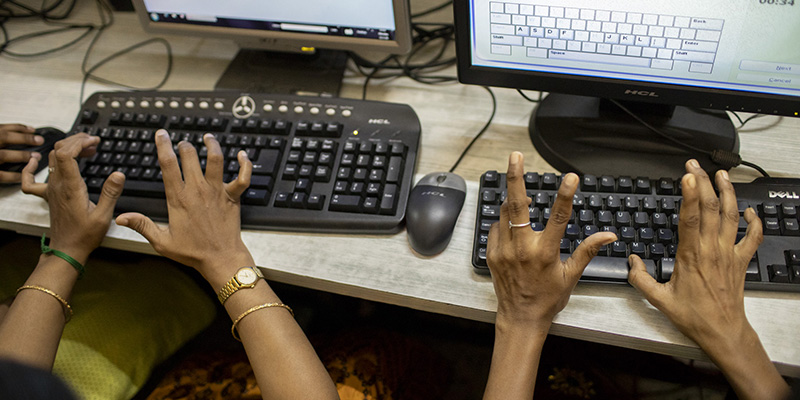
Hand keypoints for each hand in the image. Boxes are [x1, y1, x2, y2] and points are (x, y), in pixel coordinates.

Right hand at [0, 124, 42, 182]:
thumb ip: (0, 136)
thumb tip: (22, 133)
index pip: (2, 128)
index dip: (19, 128)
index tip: (33, 129)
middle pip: (3, 137)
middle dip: (24, 138)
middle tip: (39, 140)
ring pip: (2, 155)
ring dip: (20, 155)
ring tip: (35, 157)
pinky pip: (0, 175)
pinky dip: (12, 175)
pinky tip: (23, 175)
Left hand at [20, 133, 125, 261]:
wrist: (67, 249)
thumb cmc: (85, 235)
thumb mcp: (104, 215)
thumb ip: (110, 193)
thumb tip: (118, 174)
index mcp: (70, 188)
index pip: (66, 154)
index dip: (79, 142)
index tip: (94, 141)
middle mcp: (57, 185)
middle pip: (58, 151)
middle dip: (76, 140)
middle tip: (94, 142)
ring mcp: (51, 189)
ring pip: (51, 159)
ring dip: (67, 148)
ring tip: (85, 149)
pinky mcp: (49, 195)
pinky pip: (31, 179)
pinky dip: (32, 167)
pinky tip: (36, 160)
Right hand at [115, 130, 253, 282]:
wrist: (220, 258)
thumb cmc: (193, 252)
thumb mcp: (162, 241)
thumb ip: (142, 225)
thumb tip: (121, 217)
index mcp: (179, 198)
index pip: (168, 165)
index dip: (163, 146)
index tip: (161, 135)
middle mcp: (198, 190)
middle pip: (190, 157)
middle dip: (184, 145)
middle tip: (182, 143)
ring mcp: (217, 192)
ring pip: (216, 160)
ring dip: (212, 145)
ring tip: (208, 137)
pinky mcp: (233, 197)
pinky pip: (243, 176)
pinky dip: (245, 164)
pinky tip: (242, 154)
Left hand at [487, 152, 615, 327]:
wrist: (519, 318)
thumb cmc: (547, 299)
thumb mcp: (571, 276)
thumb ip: (587, 251)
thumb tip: (608, 235)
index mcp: (545, 253)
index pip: (558, 218)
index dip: (565, 195)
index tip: (571, 178)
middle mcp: (522, 249)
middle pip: (517, 206)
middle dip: (516, 178)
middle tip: (515, 156)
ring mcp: (504, 251)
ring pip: (504, 214)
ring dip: (513, 201)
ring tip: (521, 194)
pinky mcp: (492, 254)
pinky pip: (496, 228)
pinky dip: (504, 222)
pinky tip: (513, 227)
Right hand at [628, 160, 761, 350]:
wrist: (723, 331)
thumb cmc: (694, 316)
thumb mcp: (659, 300)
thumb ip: (640, 278)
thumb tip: (631, 260)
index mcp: (691, 256)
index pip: (691, 218)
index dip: (690, 194)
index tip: (687, 176)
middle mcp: (712, 250)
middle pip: (711, 208)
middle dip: (704, 183)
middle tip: (695, 166)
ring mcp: (729, 253)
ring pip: (731, 215)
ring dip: (728, 192)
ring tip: (721, 174)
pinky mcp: (741, 261)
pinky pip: (752, 236)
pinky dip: (753, 220)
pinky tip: (748, 209)